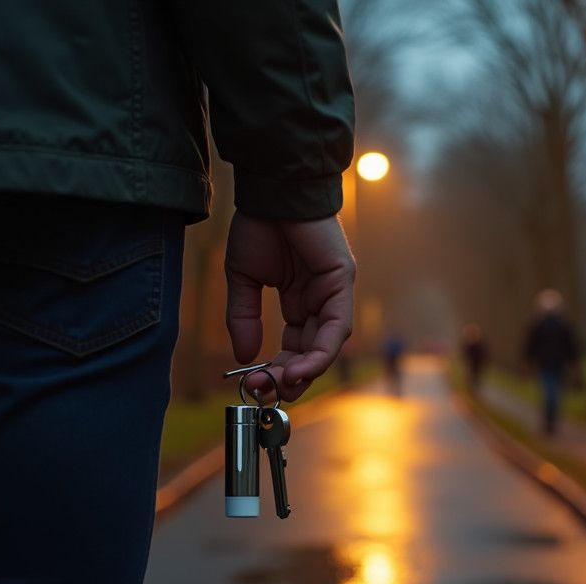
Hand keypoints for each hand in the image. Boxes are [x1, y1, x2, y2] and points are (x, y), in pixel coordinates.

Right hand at [225, 212, 354, 400]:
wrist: (270, 189)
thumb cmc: (260, 225)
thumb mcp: (242, 280)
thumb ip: (243, 319)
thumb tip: (243, 358)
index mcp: (300, 301)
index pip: (293, 346)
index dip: (276, 368)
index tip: (255, 384)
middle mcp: (320, 301)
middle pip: (311, 351)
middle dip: (290, 376)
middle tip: (267, 391)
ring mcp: (334, 292)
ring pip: (327, 345)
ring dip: (306, 369)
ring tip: (283, 384)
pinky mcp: (342, 281)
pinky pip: (337, 325)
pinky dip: (322, 350)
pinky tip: (302, 366)